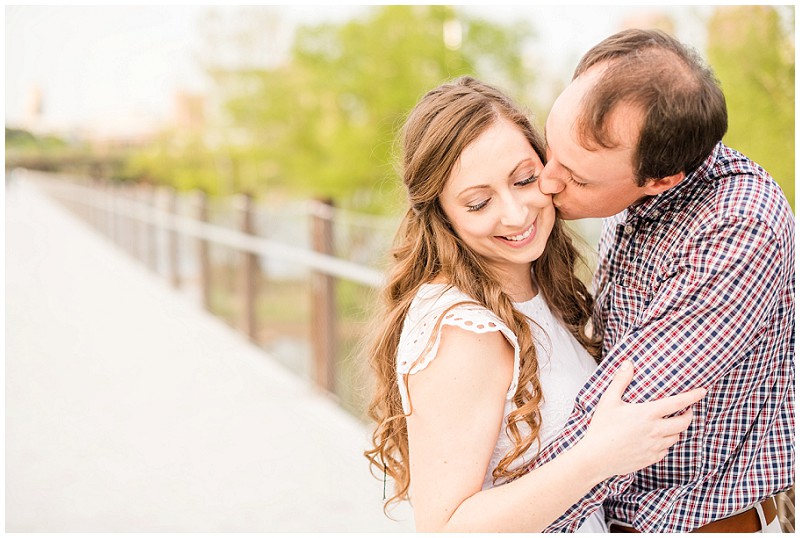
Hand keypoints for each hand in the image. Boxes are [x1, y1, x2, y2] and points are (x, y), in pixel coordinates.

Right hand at [581, 360, 706, 478]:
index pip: (678, 402)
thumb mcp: (608, 400)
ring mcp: (655, 446)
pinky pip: (666, 450)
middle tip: (686, 410)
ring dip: (677, 429)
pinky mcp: (651, 458)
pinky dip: (666, 443)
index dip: (693, 396)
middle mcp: (656, 430)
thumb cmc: (601, 427)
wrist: (596, 457)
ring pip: (676, 437)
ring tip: (670, 424)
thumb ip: (620, 380)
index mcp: (648, 413)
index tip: (703, 391)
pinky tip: (656, 439)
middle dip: (688, 414)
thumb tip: (628, 363)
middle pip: (684, 422)